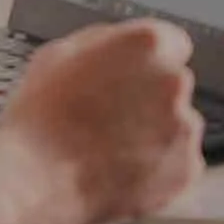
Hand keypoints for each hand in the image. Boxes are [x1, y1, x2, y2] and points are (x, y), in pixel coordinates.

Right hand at [0, 20, 204, 223]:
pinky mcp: (186, 169)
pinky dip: (159, 168)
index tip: (135, 76)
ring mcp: (184, 128)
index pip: (170, 43)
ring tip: (112, 149)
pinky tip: (123, 170)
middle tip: (112, 116)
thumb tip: (119, 47)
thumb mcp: (61, 54)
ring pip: (177, 125)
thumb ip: (105, 42)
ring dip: (156, 133)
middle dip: (150, 98)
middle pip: (173, 85)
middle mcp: (174, 83)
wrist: (38, 181)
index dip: (147, 62)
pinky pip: (178, 163)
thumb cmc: (41, 120)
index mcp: (147, 45)